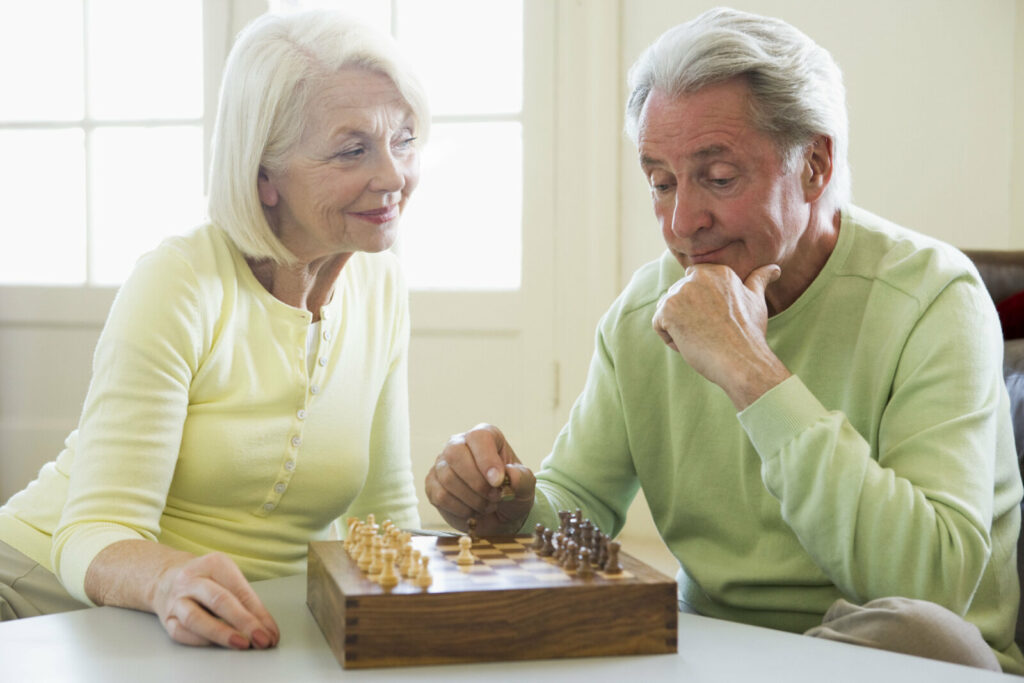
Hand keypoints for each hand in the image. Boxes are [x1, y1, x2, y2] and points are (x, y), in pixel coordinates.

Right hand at [150, 552, 279, 648]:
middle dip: (244, 622)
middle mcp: (192, 579)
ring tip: (241, 643)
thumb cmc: (206, 579)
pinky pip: (182, 632)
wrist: (166, 578)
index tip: (271, 632)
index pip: (240, 590)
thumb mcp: (228, 577)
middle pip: (219, 600)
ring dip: (221, 633)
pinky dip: (201, 640)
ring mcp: (176, 599)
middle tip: (261, 638)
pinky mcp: (166, 618)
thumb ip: (246, 600)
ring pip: (195, 618)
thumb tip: (266, 629)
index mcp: (214, 564)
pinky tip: (217, 645)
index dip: (258, 614)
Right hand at [424, 423, 535, 534]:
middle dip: (477, 482)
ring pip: (448, 478)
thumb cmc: (512, 493)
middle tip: (494, 498)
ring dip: (472, 499)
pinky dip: (460, 509)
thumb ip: (521, 478)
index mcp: (485, 436)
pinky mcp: (433, 484)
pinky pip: (440, 496)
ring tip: (487, 505)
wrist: (501, 515)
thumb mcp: (525, 486)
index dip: (487, 460)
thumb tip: (509, 474)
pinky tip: (472, 511)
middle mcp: (459, 444)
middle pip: (455, 454)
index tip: (498, 482)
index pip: (479, 438)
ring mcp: (443, 464)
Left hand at [652, 263, 789, 409]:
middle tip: (713, 332)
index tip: (719, 321)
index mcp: (717, 271)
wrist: (742, 361)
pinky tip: (693, 343)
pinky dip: (672, 340)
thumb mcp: (756, 301)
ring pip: (667, 311)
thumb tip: (775, 269)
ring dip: (679, 328)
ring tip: (703, 337)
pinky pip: (659, 325)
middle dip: (689, 318)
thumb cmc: (750, 334)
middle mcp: (697, 276)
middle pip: (678, 298)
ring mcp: (680, 291)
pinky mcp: (667, 309)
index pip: (692, 286)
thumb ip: (759, 280)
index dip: (701, 308)